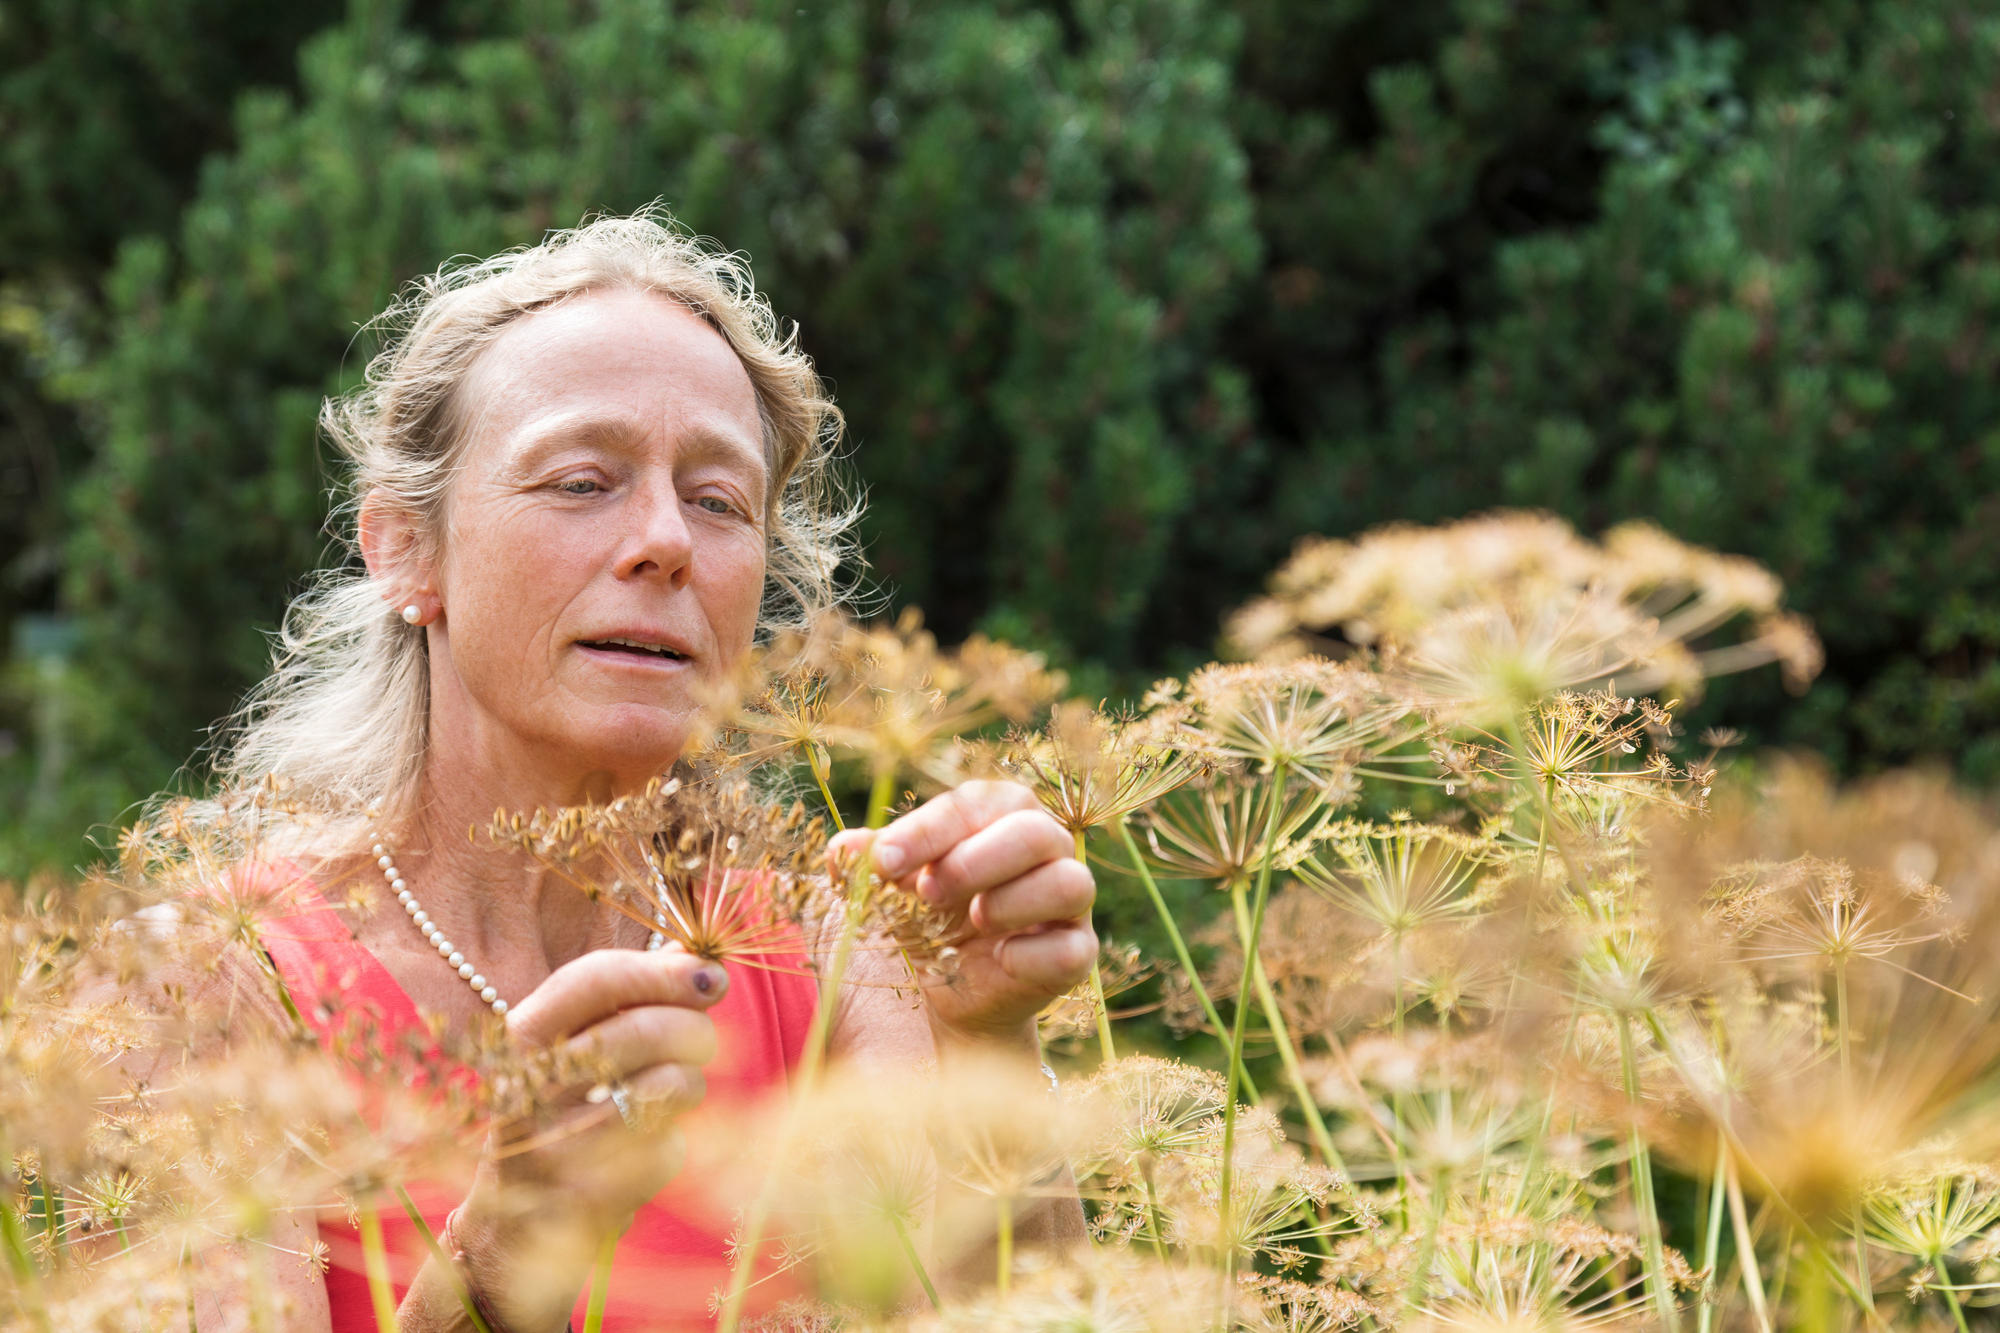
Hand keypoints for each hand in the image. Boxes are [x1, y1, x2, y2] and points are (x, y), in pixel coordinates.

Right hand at [453, 945, 726, 1326]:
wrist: (513, 1224)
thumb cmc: (561, 1108)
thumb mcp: (573, 1043)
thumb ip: (631, 995)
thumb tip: (702, 964)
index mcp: (520, 1036)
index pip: (594, 979)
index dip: (662, 971)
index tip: (710, 975)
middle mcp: (526, 1088)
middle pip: (644, 1030)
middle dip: (695, 1030)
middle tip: (702, 1040)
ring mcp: (554, 1149)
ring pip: (670, 1085)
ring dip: (689, 1085)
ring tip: (669, 1093)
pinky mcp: (589, 1199)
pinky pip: (672, 1147)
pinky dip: (672, 1143)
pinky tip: (643, 1148)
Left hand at [831, 781, 1096, 1044]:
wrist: (942, 999)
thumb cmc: (920, 920)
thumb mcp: (887, 889)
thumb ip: (868, 864)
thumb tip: (843, 850)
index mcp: (999, 816)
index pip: (974, 804)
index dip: (926, 831)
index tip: (882, 862)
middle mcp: (1044, 850)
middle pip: (1035, 831)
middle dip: (976, 861)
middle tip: (929, 892)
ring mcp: (1068, 905)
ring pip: (1070, 883)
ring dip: (1014, 902)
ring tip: (974, 921)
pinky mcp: (1076, 955)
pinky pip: (1074, 948)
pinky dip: (1031, 955)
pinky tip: (998, 960)